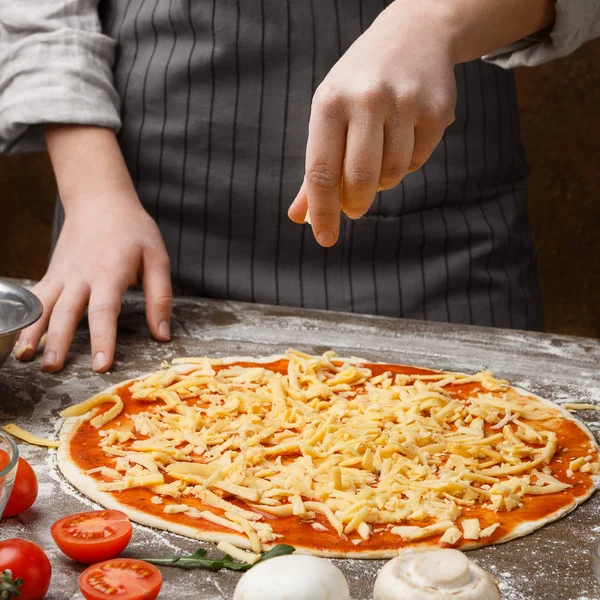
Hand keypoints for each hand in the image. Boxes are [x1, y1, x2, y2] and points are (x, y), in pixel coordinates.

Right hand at [15, 198, 171, 372]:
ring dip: (34, 332)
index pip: (104, 311)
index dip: (103, 339)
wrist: (99, 199)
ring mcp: (63, 273)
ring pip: (45, 306)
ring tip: (26, 359)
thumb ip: (159, 297)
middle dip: (60, 342)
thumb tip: (162, 335)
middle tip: (54, 371)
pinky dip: (27, 316)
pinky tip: (20, 337)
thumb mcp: (157, 258)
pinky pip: (37, 296)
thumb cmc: (133, 230)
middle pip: (68, 312)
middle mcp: (82, 275)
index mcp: (110, 272)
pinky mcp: (52, 272)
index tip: (101, 366)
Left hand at [288, 2, 457, 245]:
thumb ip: (314, 168)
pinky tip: (402, 138)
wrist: (414, 34)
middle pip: (359, 179)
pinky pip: (417, 162)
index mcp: (330, 102)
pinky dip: (406, 164)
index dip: (323, 212)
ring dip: (381, 180)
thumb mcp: (329, 114)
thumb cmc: (359, 84)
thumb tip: (300, 217)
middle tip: (354, 208)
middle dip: (355, 204)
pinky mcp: (436, 111)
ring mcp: (405, 103)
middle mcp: (367, 100)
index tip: (325, 238)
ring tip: (378, 155)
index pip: (320, 171)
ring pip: (391, 175)